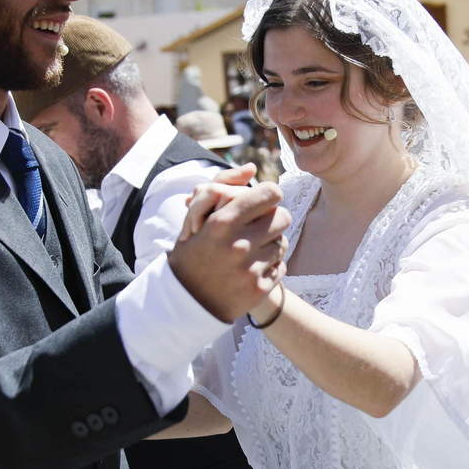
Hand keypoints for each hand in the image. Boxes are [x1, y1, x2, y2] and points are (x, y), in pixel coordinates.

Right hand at [168, 177, 290, 321]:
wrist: (185, 300)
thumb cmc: (193, 250)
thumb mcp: (198, 215)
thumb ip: (223, 185)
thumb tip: (252, 168)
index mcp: (222, 222)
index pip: (271, 194)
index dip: (270, 196)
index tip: (264, 202)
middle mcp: (239, 245)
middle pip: (283, 218)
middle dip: (273, 219)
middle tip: (260, 227)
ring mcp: (250, 269)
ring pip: (282, 243)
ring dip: (271, 244)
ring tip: (251, 251)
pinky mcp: (259, 289)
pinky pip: (281, 267)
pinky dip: (269, 267)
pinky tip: (251, 270)